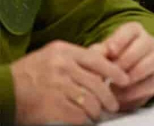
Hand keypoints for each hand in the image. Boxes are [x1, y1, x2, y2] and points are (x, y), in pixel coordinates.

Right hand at [11, 40, 129, 124]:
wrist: (3, 90)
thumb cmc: (28, 74)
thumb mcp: (51, 56)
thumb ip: (76, 58)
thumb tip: (104, 62)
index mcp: (63, 52)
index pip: (97, 60)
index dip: (114, 71)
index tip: (124, 80)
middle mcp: (62, 67)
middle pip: (97, 84)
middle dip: (108, 97)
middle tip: (113, 105)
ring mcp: (57, 87)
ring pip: (90, 101)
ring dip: (96, 111)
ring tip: (97, 114)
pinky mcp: (52, 106)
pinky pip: (78, 115)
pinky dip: (84, 119)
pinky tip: (84, 120)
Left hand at [91, 22, 153, 111]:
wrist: (119, 80)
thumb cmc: (109, 61)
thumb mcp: (101, 54)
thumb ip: (98, 52)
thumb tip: (97, 54)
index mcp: (134, 31)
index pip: (131, 30)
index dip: (120, 40)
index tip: (110, 52)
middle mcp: (149, 42)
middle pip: (145, 44)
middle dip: (126, 60)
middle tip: (112, 72)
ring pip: (152, 61)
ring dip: (133, 74)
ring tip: (116, 84)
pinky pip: (151, 83)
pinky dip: (134, 91)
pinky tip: (120, 96)